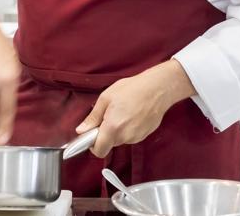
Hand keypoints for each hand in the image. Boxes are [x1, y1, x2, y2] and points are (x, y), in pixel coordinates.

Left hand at [76, 60, 193, 157]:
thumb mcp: (106, 98)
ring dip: (117, 130)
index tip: (91, 133)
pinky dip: (127, 128)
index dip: (92, 144)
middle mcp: (125, 136)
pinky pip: (130, 136)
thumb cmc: (133, 89)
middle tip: (108, 115)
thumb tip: (81, 130)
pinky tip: (132, 114)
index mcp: (113, 128)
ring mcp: (136, 137)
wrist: (158, 88)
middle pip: (108, 144)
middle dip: (104, 133)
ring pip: (119, 140)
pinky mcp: (144, 135)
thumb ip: (93, 117)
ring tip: (122, 111)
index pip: (98, 151)